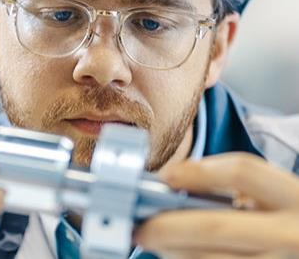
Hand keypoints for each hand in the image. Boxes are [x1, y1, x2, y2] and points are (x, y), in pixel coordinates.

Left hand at [134, 152, 298, 257]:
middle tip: (139, 226)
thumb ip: (236, 188)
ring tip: (152, 242)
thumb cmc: (285, 216)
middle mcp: (291, 234)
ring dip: (174, 251)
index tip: (166, 177)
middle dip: (167, 226)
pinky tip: (178, 254)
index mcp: (293, 197)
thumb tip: (175, 186)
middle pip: (214, 227)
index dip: (198, 172)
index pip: (241, 172)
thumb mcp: (273, 196)